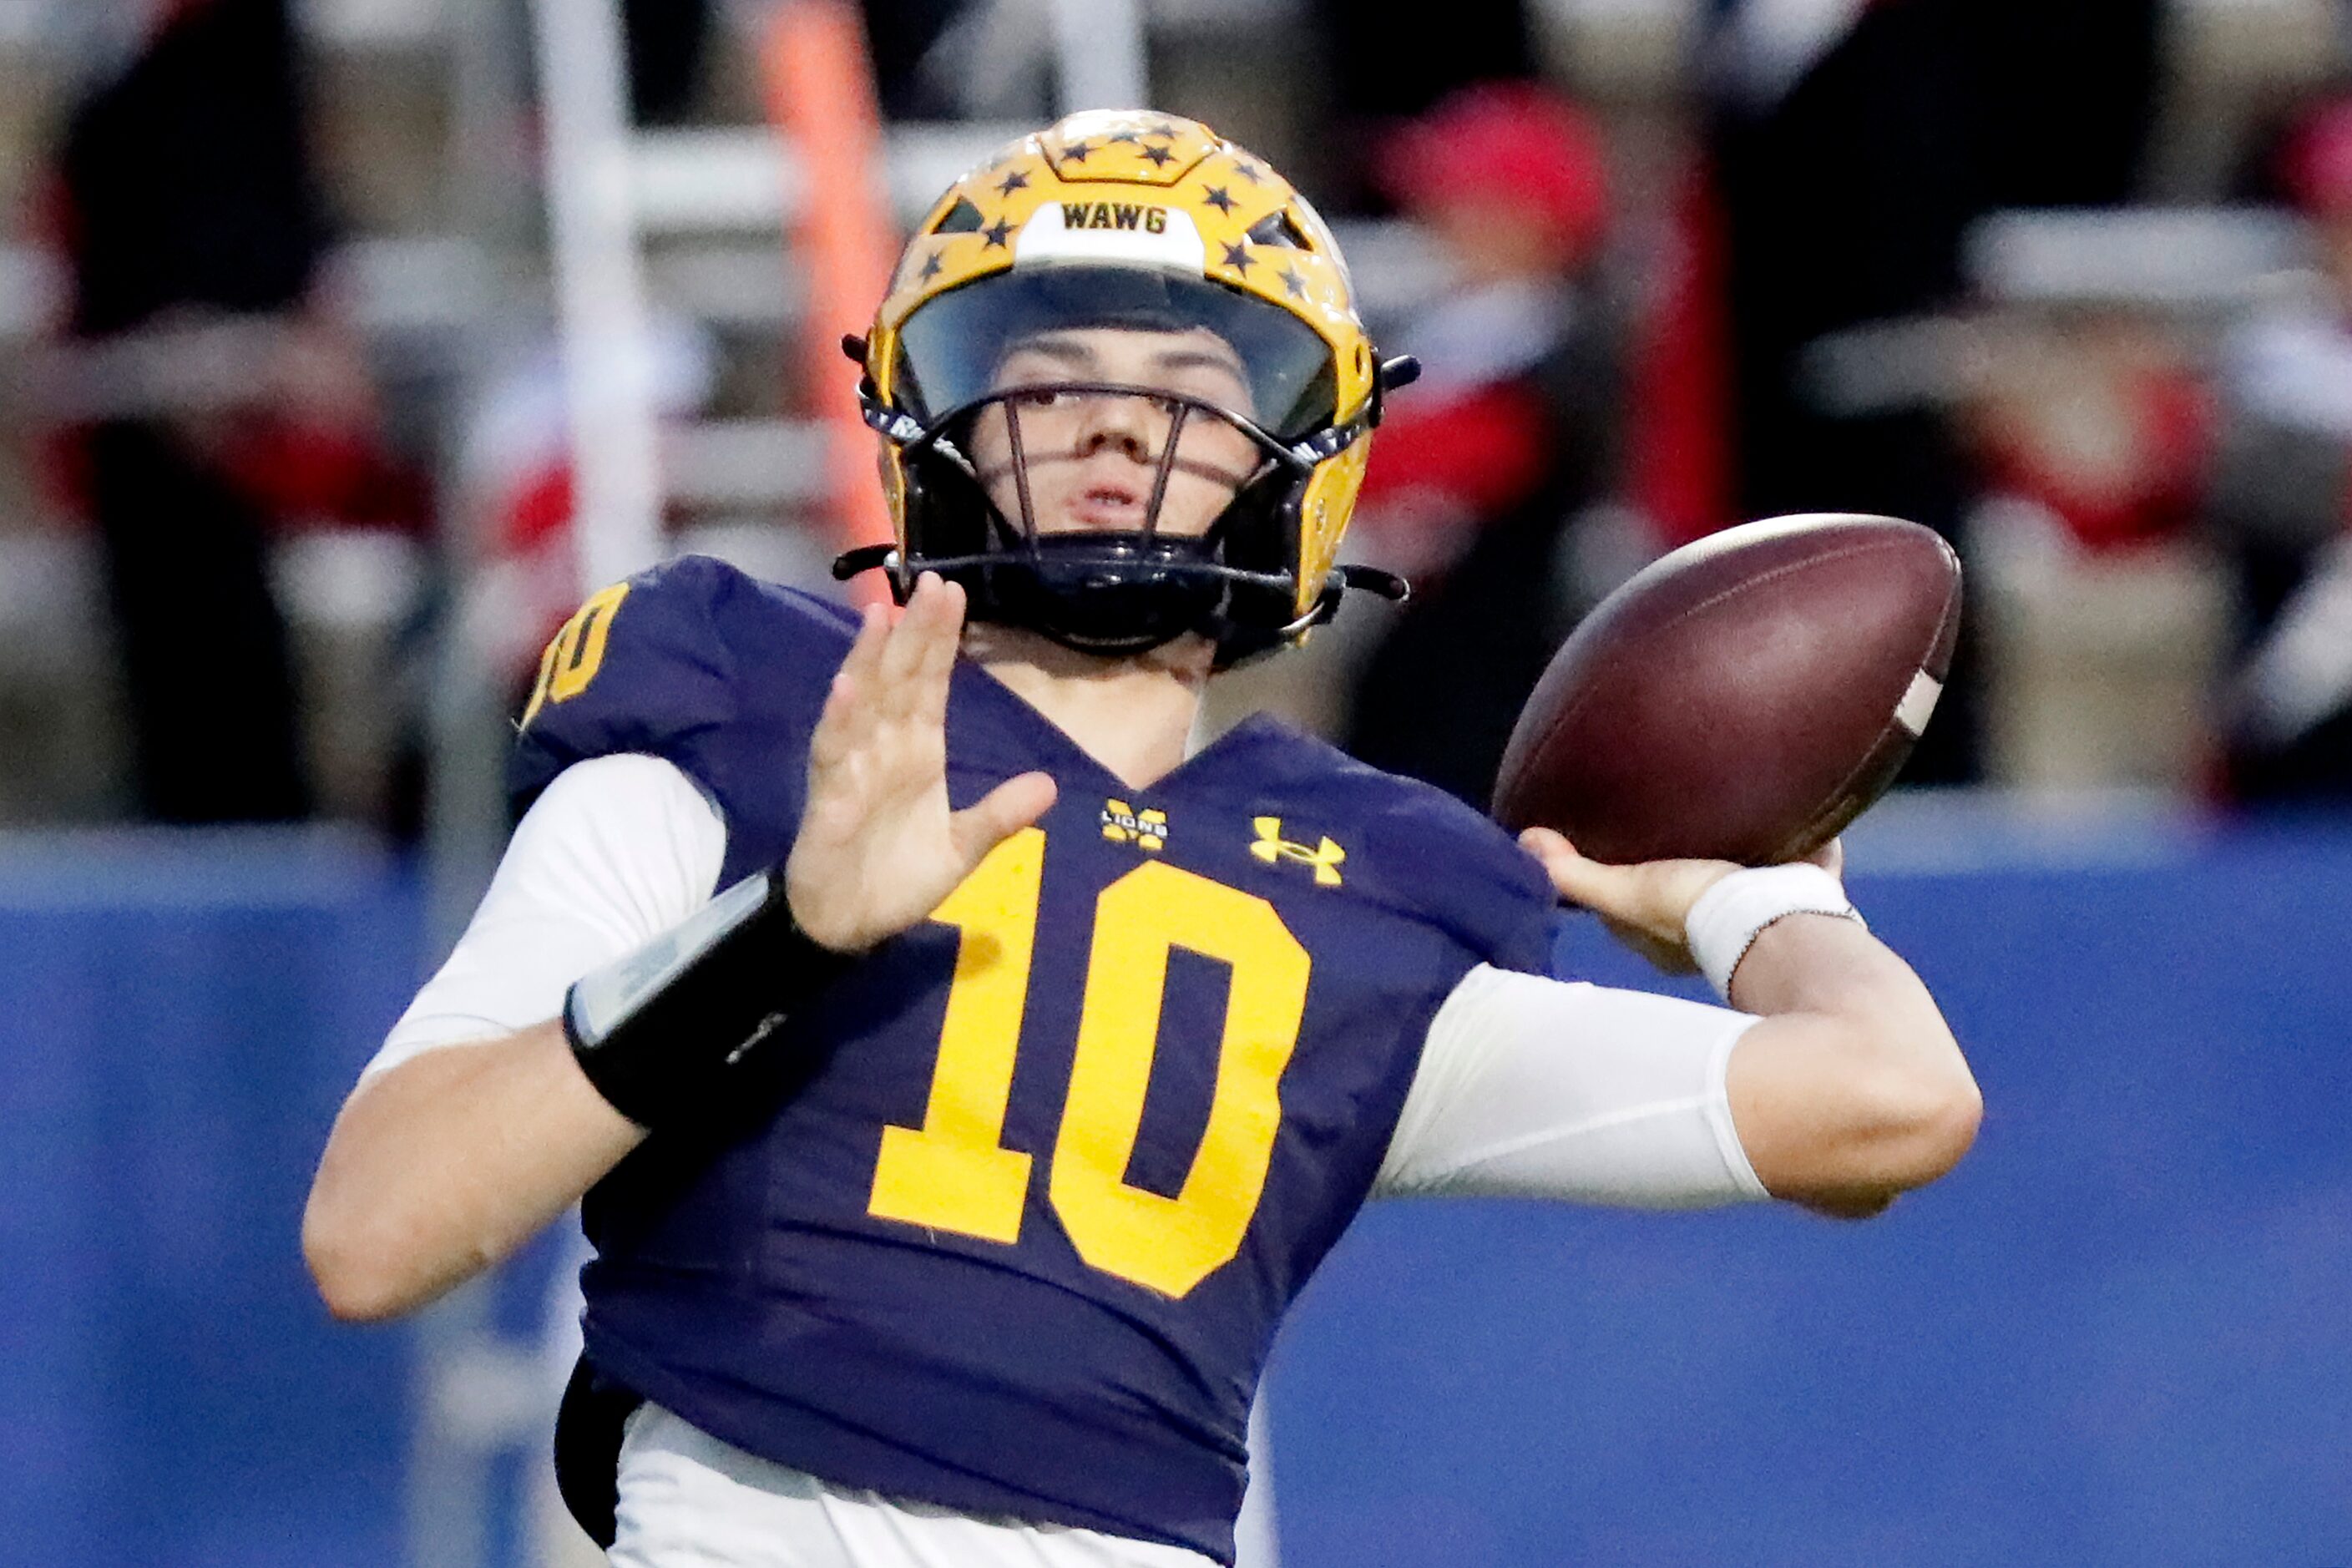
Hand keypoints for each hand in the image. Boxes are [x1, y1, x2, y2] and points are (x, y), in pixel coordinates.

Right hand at [785, 574, 1056, 951]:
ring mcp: (855, 767)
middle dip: (914, 632)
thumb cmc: (899, 879)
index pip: (932, 683)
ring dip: (869, 659)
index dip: (940, 640)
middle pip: (900, 679)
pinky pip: (834, 753)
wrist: (851, 925)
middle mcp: (885, 747)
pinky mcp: (830, 797)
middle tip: (930, 581)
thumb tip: (1049, 783)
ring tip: (882, 613)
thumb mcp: (963, 848)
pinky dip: (840, 721)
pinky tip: (846, 688)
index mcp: (918, 750)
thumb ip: (1000, 816)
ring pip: (863, 702)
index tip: (952, 593)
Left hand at [1517, 828, 1843, 974]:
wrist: (1780, 923)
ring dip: (1736, 847)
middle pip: (1687, 884)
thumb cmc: (1696, 916)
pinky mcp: (1804, 886)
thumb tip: (1525, 842)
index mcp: (1666, 935)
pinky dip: (1795, 837)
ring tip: (1726, 801)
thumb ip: (1577, 876)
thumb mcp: (1626, 893)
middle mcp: (1712, 927)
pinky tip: (1789, 798)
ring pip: (1743, 872)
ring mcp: (1763, 908)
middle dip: (1679, 857)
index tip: (1607, 837)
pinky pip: (1798, 855)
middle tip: (1669, 815)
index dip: (1616, 873)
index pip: (1629, 900)